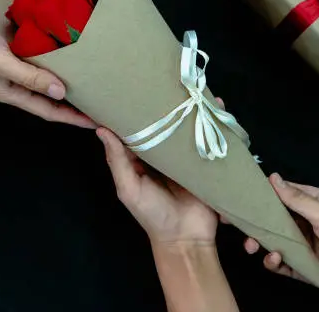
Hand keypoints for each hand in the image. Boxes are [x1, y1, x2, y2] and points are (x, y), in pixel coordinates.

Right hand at [0, 0, 95, 127]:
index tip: (96, 121)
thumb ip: (31, 77)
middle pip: (50, 94)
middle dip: (73, 99)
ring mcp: (14, 60)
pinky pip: (40, 50)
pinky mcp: (14, 42)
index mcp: (10, 92)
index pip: (47, 110)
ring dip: (66, 73)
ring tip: (92, 73)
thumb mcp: (1, 62)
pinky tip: (73, 45)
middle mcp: (14, 79)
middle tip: (100, 98)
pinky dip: (55, 49)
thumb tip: (61, 92)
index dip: (72, 118)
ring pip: (46, 71)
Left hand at [96, 100, 225, 244]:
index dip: (135, 109)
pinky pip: (208, 136)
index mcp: (141, 157)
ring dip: (193, 108)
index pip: (137, 127)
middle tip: (170, 79)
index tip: (133, 86)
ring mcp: (185, 154)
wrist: (186, 238)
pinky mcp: (204, 159)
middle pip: (165, 122)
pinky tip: (217, 106)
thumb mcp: (128, 188)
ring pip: (187, 125)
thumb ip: (117, 160)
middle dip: (167, 103)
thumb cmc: (152, 215)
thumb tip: (101, 130)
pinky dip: (213, 121)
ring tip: (196, 89)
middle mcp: (162, 152)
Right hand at [243, 173, 318, 298]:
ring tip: (252, 245)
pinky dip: (272, 262)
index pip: (279, 195)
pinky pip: (281, 264)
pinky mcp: (302, 267)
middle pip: (270, 220)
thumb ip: (296, 198)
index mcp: (309, 204)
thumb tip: (272, 177)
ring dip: (258, 242)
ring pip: (271, 242)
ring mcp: (301, 245)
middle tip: (233, 223)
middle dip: (252, 222)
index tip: (237, 195)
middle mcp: (302, 223)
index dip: (259, 195)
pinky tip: (274, 258)